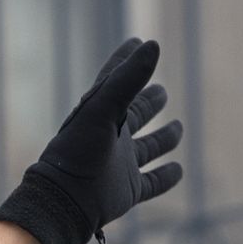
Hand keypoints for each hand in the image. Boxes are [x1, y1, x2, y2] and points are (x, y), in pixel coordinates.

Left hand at [0, 37, 184, 243]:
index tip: (138, 42)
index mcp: (100, 115)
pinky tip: (178, 170)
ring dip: (162, 139)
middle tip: (161, 92)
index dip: (127, 61)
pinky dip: (166, 177)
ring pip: (147, 148)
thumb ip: (126, 79)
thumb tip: (151, 44)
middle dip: (147, 103)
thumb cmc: (77, 152)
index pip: (116, 82)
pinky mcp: (127, 190)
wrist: (64, 201)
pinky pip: (152, 182)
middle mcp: (110, 138)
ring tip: (177, 128)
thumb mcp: (102, 110)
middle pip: (134, 115)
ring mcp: (119, 165)